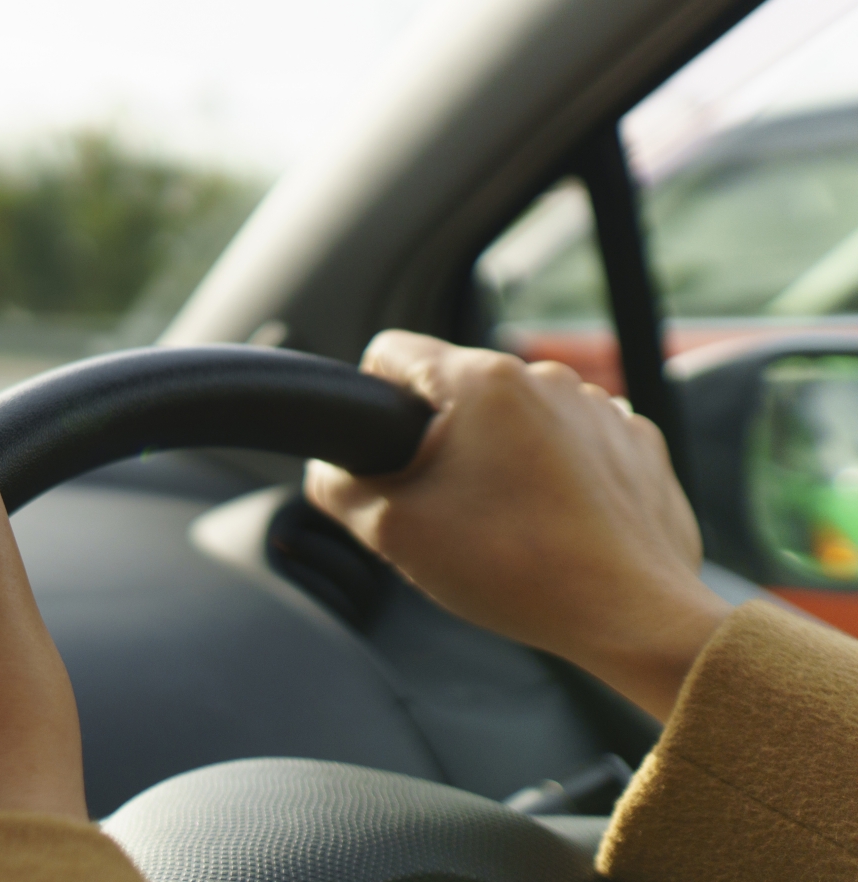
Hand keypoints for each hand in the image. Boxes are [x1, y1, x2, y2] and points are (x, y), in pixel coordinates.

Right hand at [306, 331, 729, 721]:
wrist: (633, 618)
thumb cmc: (516, 571)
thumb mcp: (391, 531)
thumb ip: (337, 487)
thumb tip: (330, 471)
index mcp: (482, 381)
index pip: (392, 353)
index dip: (373, 400)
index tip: (388, 455)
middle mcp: (546, 377)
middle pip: (460, 393)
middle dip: (444, 442)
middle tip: (449, 511)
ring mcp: (602, 409)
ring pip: (519, 420)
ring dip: (503, 459)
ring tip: (509, 527)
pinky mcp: (641, 446)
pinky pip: (576, 446)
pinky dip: (559, 479)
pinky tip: (558, 529)